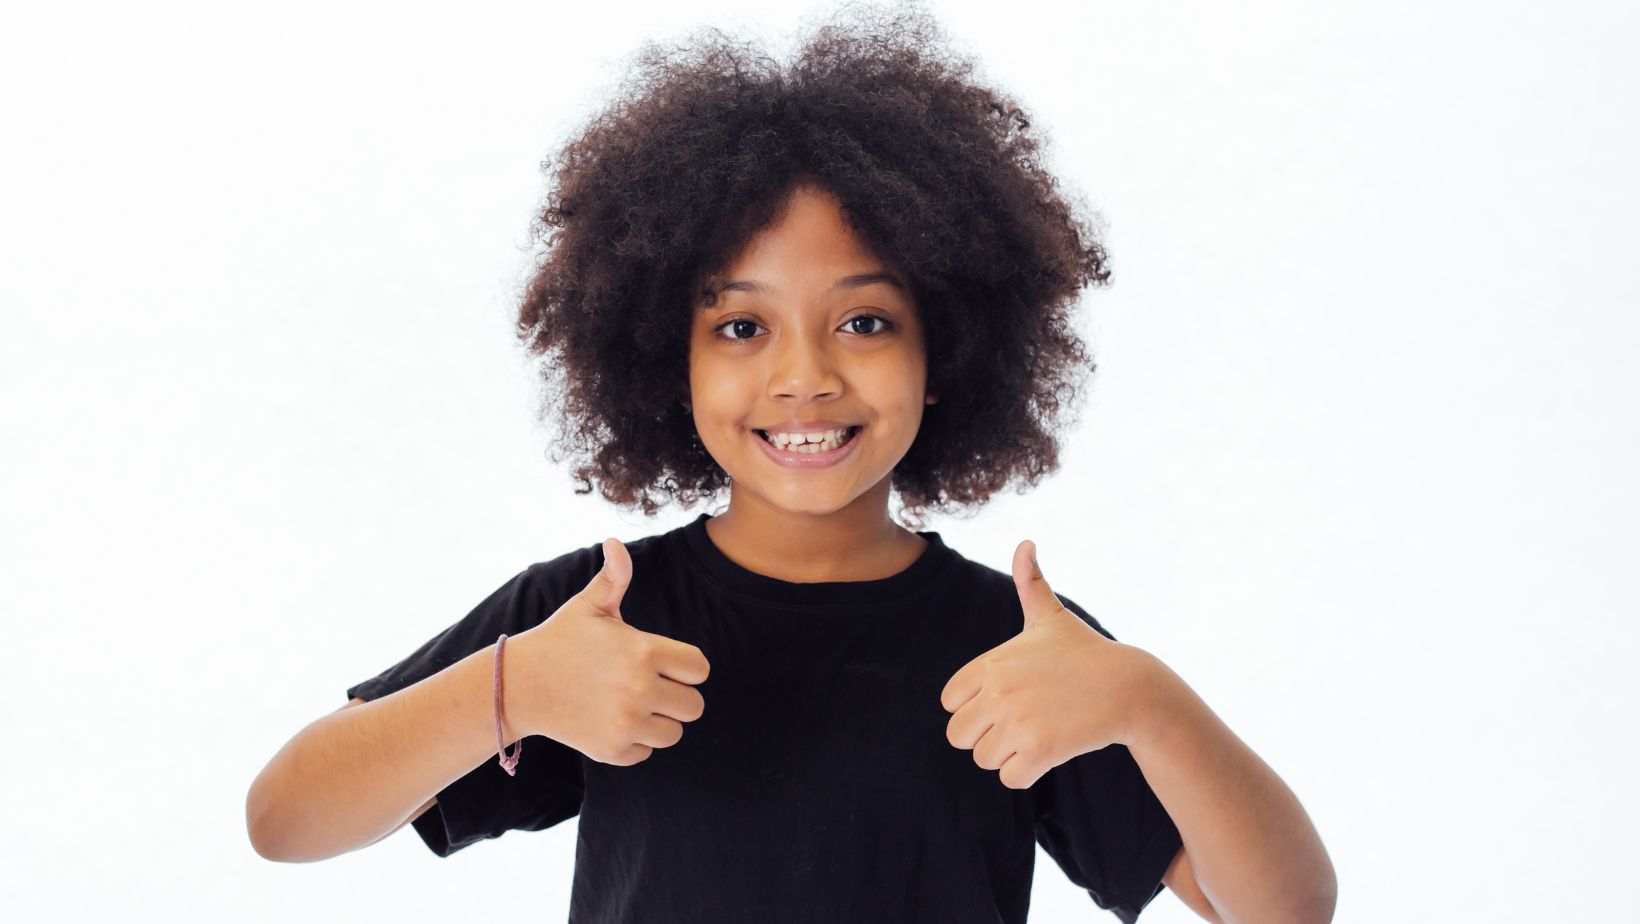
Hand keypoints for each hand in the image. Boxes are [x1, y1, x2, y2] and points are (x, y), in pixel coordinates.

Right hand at [512, 538, 711, 765]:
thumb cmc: (561, 640)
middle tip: (648, 686)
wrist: (519, 684)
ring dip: (659, 721)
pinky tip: (612, 722)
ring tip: (632, 704)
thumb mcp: (589, 606)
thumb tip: (615, 542)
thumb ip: (614, 576)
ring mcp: (626, 724)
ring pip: (674, 733)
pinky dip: (634, 742)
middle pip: (693, 705)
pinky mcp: (612, 750)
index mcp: (644, 652)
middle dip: (677, 696)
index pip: (699, 669)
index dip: (686, 666)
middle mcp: (640, 690)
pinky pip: (646, 752)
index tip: (664, 664)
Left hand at [939, 540, 1154, 788]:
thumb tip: (1026, 542)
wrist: (1129, 688)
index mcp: (991, 663)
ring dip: (1008, 756)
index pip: (949, 702)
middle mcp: (999, 691)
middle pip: (959, 736)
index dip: (972, 706)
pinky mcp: (1040, 749)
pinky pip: (1010, 778)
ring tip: (1037, 734)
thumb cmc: (1085, 653)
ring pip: (984, 759)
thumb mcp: (1051, 618)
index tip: (1004, 700)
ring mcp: (1018, 721)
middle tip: (1019, 724)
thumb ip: (1030, 583)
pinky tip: (1047, 753)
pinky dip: (1026, 773)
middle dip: (985, 736)